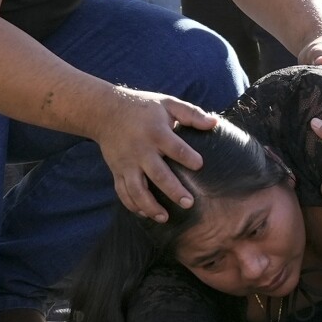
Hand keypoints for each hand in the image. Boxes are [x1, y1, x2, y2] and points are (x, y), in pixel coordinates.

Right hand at [94, 89, 217, 221]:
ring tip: (164, 217)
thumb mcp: (167, 104)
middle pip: (158, 174)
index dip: (188, 157)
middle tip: (188, 203)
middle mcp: (141, 150)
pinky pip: (122, 192)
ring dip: (150, 206)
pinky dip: (132, 205)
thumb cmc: (143, 107)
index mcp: (156, 132)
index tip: (200, 165)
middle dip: (173, 191)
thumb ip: (191, 114)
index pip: (175, 148)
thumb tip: (214, 123)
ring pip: (137, 190)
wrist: (106, 111)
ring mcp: (127, 163)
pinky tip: (145, 214)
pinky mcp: (117, 171)